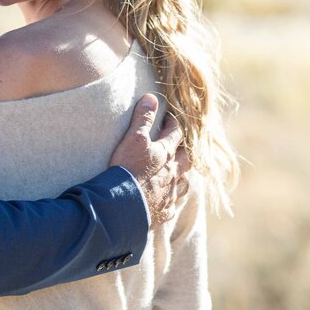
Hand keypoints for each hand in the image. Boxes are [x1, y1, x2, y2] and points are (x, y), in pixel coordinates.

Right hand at [109, 95, 191, 227]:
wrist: (122, 205)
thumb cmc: (128, 170)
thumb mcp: (133, 139)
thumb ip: (143, 118)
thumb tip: (151, 97)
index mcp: (166, 154)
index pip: (176, 134)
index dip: (173, 124)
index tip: (169, 119)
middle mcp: (173, 174)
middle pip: (187, 159)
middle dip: (185, 150)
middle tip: (179, 146)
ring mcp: (169, 194)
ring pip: (184, 183)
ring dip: (181, 176)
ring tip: (176, 174)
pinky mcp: (163, 212)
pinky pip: (171, 205)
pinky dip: (169, 200)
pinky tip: (164, 201)